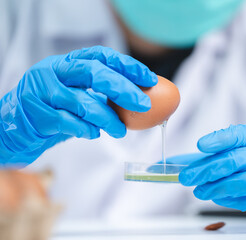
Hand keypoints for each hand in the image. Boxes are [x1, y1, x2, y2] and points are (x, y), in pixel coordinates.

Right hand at [0, 46, 157, 165]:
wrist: (17, 125)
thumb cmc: (55, 108)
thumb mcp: (77, 93)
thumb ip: (102, 92)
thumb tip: (141, 98)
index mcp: (69, 62)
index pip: (102, 56)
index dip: (128, 66)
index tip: (149, 79)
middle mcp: (55, 70)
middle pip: (94, 73)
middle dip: (123, 88)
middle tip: (143, 105)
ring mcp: (43, 90)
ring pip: (83, 101)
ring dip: (108, 118)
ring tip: (121, 131)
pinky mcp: (37, 113)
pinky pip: (69, 122)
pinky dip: (86, 129)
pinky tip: (94, 133)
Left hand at [178, 124, 245, 229]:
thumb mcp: (240, 156)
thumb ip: (208, 158)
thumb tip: (173, 164)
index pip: (241, 135)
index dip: (220, 139)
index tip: (200, 145)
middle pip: (240, 159)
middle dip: (210, 168)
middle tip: (189, 177)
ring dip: (221, 186)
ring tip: (201, 192)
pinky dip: (236, 201)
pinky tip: (220, 200)